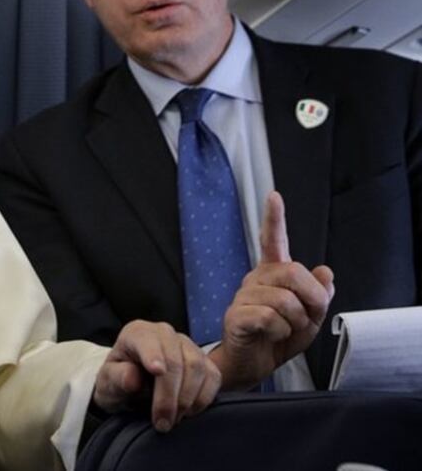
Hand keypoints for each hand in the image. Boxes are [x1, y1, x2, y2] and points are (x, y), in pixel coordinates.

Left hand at [94, 320, 220, 431]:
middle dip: (169, 395)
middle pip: (176, 360)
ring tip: (172, 420)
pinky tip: (188, 412)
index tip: (157, 371)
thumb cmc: (119, 381)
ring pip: (197, 368)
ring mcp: (188, 346)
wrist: (133, 388)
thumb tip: (132, 378)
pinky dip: (203, 398)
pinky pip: (213, 377)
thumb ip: (116, 377)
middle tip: (162, 422)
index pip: (147, 341)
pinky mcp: (205, 362)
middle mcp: (164, 333)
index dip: (153, 356)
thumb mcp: (108, 382)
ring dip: (187, 399)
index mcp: (138, 333)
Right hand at [210, 191, 334, 389]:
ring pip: (285, 300)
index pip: (273, 241)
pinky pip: (270, 318)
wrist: (252, 365)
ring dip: (295, 322)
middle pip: (293, 272)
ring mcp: (243, 296)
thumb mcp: (310, 318)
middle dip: (311, 299)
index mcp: (272, 275)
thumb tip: (326, 271)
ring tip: (285, 330)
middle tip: (306, 317)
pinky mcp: (236, 315)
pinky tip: (271, 335)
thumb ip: (319, 295)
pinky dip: (280, 332)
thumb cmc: (277, 339)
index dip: (274, 218)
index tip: (274, 196)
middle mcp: (256, 279)